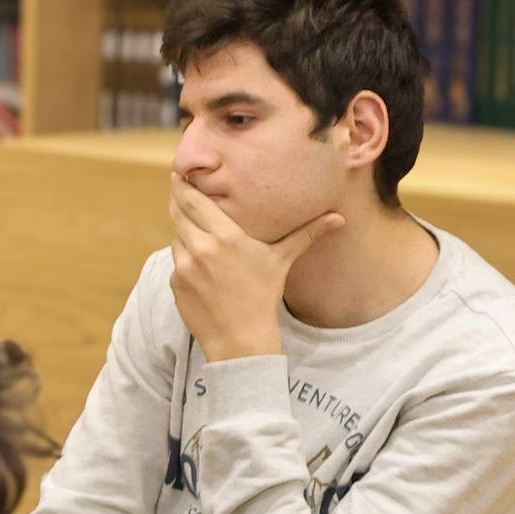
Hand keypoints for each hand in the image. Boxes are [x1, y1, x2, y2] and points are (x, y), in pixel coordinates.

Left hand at [168, 173, 343, 361]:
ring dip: (184, 232)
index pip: (193, 200)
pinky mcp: (175, 283)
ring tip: (199, 235)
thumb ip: (306, 234)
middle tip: (180, 189)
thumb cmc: (263, 297)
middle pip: (178, 212)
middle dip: (178, 200)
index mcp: (225, 236)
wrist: (240, 340)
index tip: (180, 173)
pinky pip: (176, 261)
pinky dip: (184, 259)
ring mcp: (184, 266)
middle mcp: (200, 247)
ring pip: (176, 236)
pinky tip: (200, 268)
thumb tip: (339, 218)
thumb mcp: (282, 261)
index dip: (183, 184)